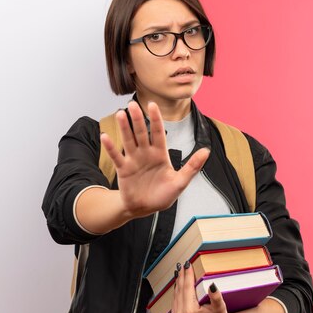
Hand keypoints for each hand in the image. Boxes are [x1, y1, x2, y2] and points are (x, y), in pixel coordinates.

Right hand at [100, 101, 209, 218]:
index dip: (156, 119)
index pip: (158, 132)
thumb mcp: (180, 183)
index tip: (153, 105)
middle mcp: (146, 153)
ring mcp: (133, 160)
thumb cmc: (162, 195)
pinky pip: (116, 156)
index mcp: (160, 154)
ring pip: (128, 140)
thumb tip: (206, 151)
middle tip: (132, 104)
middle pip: (141, 132)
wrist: (145, 208)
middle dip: (138, 118)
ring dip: (124, 128)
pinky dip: (111, 147)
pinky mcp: (123, 170)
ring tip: (120, 114)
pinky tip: (105, 136)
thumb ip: (192, 167)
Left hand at [171, 261, 233, 312]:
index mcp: (190, 312)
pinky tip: (179, 284)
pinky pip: (175, 302)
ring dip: (178, 283)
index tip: (187, 265)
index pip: (187, 289)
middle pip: (180, 291)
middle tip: (183, 265)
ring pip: (176, 295)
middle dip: (182, 277)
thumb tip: (212, 285)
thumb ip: (216, 297)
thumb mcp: (220, 307)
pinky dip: (177, 292)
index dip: (188, 275)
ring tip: (180, 272)